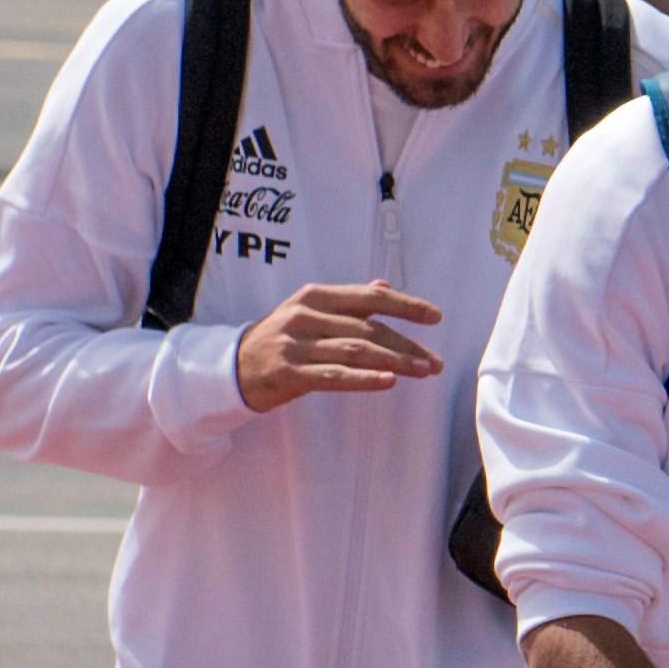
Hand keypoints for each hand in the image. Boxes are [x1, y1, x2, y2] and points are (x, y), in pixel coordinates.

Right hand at [232, 278, 441, 408]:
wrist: (234, 366)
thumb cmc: (281, 338)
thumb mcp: (309, 311)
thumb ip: (347, 301)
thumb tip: (384, 286)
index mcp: (315, 297)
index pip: (369, 298)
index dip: (405, 306)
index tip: (434, 316)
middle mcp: (306, 316)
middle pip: (368, 328)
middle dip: (407, 345)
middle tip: (434, 362)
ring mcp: (296, 344)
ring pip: (356, 351)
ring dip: (394, 362)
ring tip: (422, 372)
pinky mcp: (288, 373)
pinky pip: (333, 376)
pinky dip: (363, 379)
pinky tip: (388, 382)